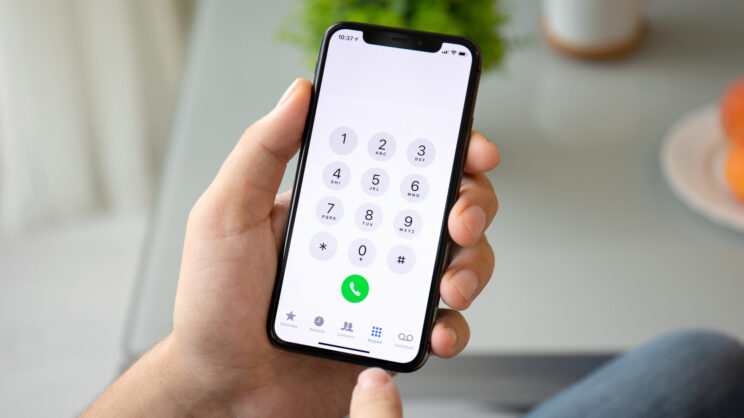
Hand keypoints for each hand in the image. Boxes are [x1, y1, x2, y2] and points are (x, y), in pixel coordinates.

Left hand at [86, 78, 499, 416]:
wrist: (222, 388)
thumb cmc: (213, 306)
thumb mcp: (226, 216)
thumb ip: (261, 153)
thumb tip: (298, 95)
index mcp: (336, 206)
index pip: (399, 162)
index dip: (444, 147)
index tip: (470, 146)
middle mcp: (369, 241)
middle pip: (444, 206)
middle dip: (472, 203)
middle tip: (459, 218)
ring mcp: (385, 288)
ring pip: (456, 262)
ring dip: (470, 266)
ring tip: (449, 284)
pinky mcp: (393, 333)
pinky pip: (443, 324)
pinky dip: (453, 326)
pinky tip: (436, 328)